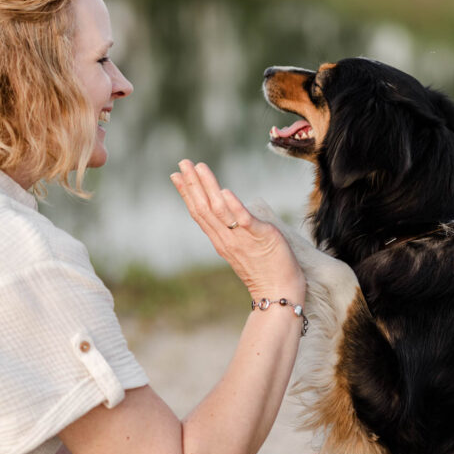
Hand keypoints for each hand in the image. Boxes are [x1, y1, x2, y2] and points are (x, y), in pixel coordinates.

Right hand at [170, 160, 304, 301]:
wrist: (277, 291)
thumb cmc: (263, 270)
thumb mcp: (240, 247)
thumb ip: (230, 229)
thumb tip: (224, 208)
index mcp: (219, 240)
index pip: (198, 213)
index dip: (187, 193)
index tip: (176, 175)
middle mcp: (225, 238)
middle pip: (204, 208)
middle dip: (193, 184)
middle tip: (183, 163)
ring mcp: (241, 238)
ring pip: (219, 209)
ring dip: (208, 187)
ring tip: (200, 167)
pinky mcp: (260, 237)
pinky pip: (244, 221)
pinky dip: (234, 206)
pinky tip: (225, 191)